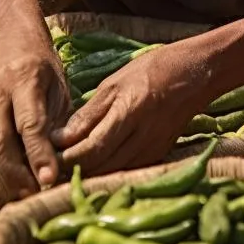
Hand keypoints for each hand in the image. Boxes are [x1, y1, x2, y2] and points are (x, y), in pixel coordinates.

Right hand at [0, 29, 71, 196]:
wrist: (10, 38)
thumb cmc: (44, 66)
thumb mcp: (60, 88)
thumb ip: (57, 122)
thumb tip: (58, 163)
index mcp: (25, 77)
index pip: (29, 123)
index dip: (38, 154)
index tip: (48, 180)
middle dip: (15, 173)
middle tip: (33, 194)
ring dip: (3, 173)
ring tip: (24, 192)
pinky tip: (11, 177)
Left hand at [51, 42, 212, 175]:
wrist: (195, 75)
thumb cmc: (151, 71)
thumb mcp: (113, 84)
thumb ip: (87, 114)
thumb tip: (60, 138)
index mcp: (130, 112)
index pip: (93, 148)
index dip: (68, 157)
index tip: (49, 156)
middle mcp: (143, 136)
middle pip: (102, 165)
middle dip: (74, 169)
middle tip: (51, 166)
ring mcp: (153, 149)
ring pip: (113, 172)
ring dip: (89, 172)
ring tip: (66, 168)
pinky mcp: (158, 155)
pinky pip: (127, 170)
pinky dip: (107, 170)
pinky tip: (93, 165)